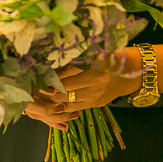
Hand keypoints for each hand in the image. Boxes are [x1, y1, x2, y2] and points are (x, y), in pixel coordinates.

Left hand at [26, 53, 141, 129]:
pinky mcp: (96, 105)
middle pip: (63, 93)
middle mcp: (95, 88)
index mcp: (94, 71)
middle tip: (29, 88)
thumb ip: (75, 58)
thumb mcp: (95, 52)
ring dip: (51, 102)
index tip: (33, 76)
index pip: (64, 78)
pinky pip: (74, 109)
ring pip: (67, 104)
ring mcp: (95, 99)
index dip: (48, 79)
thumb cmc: (111, 56)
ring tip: (36, 97)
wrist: (133, 72)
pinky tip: (50, 102)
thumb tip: (48, 60)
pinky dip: (61, 107)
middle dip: (45, 92)